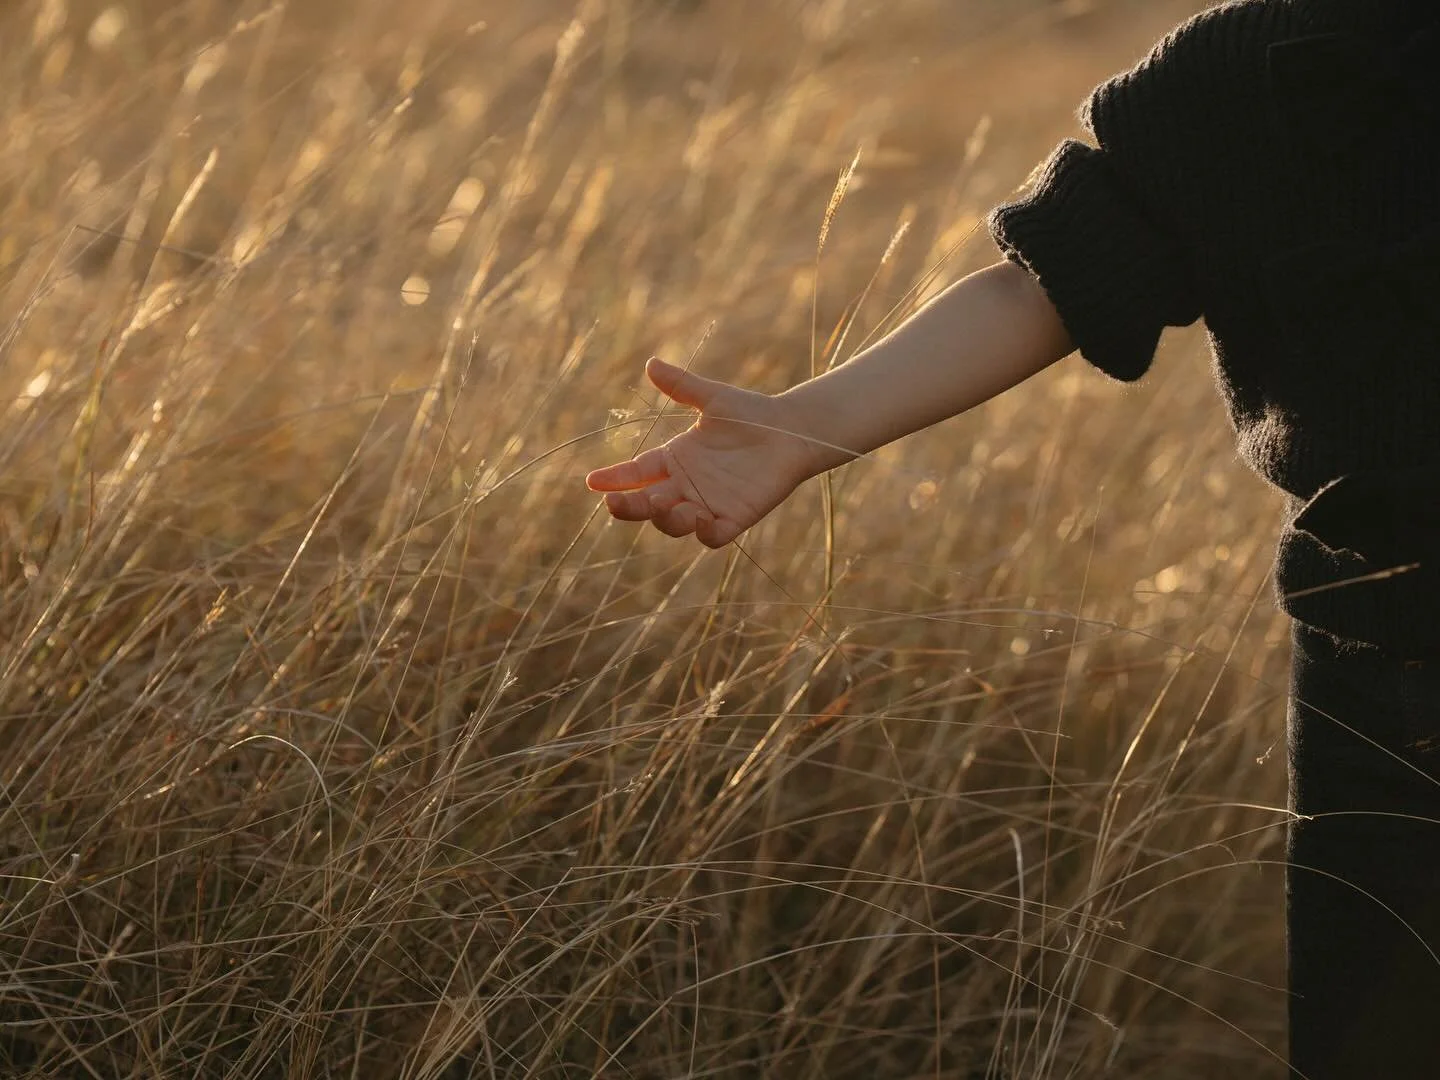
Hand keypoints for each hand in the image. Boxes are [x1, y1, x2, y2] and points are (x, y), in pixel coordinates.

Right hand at [586, 358, 828, 547]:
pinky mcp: (734, 518)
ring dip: (664, 519)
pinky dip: (704, 533)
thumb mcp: (714, 398)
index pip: (637, 472)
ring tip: (664, 504)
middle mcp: (686, 485)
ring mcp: (708, 504)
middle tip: (613, 503)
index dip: (615, 478)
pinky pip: (713, 536)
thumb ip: (682, 386)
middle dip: (628, 506)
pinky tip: (700, 518)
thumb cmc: (752, 414)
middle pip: (647, 504)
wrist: (792, 431)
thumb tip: (651, 364)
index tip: (592, 481)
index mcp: (676, 459)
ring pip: (674, 523)